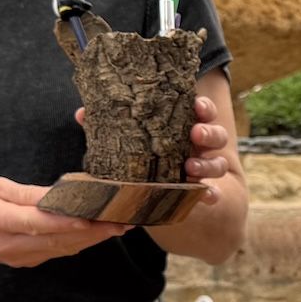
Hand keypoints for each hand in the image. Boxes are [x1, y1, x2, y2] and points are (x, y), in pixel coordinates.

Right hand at [0, 177, 129, 267]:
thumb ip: (27, 193)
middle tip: (120, 220)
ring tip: (119, 225)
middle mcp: (9, 245)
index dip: (64, 222)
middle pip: (56, 239)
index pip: (35, 223)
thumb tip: (59, 193)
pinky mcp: (30, 261)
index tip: (89, 218)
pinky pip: (59, 252)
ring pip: (62, 249)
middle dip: (91, 231)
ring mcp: (21, 257)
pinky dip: (81, 242)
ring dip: (93, 238)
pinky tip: (101, 232)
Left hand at [74, 99, 232, 204]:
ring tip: (190, 166)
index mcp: (185, 126)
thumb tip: (82, 113)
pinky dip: (211, 194)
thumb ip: (112, 127)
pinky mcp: (202, 192)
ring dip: (208, 163)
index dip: (204, 107)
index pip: (202, 111)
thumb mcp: (130, 139)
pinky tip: (204, 195)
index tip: (196, 106)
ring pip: (218, 163)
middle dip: (209, 132)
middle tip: (195, 133)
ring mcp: (204, 169)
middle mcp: (199, 146)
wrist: (159, 190)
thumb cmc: (145, 154)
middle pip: (217, 134)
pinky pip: (213, 193)